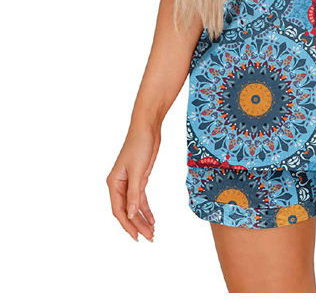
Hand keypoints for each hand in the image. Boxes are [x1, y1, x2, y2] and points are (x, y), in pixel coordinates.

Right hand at [106, 123, 159, 241]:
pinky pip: (140, 199)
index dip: (127, 224)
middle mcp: (119, 185)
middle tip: (148, 238)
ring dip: (142, 219)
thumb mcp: (138, 171)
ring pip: (134, 206)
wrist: (147, 128)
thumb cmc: (139, 145)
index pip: (118, 210)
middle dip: (137, 225)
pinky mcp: (140, 178)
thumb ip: (134, 193)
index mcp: (114, 183)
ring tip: (151, 233)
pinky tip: (152, 219)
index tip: (136, 236)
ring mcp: (129, 182)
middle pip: (126, 211)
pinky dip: (146, 209)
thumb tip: (130, 213)